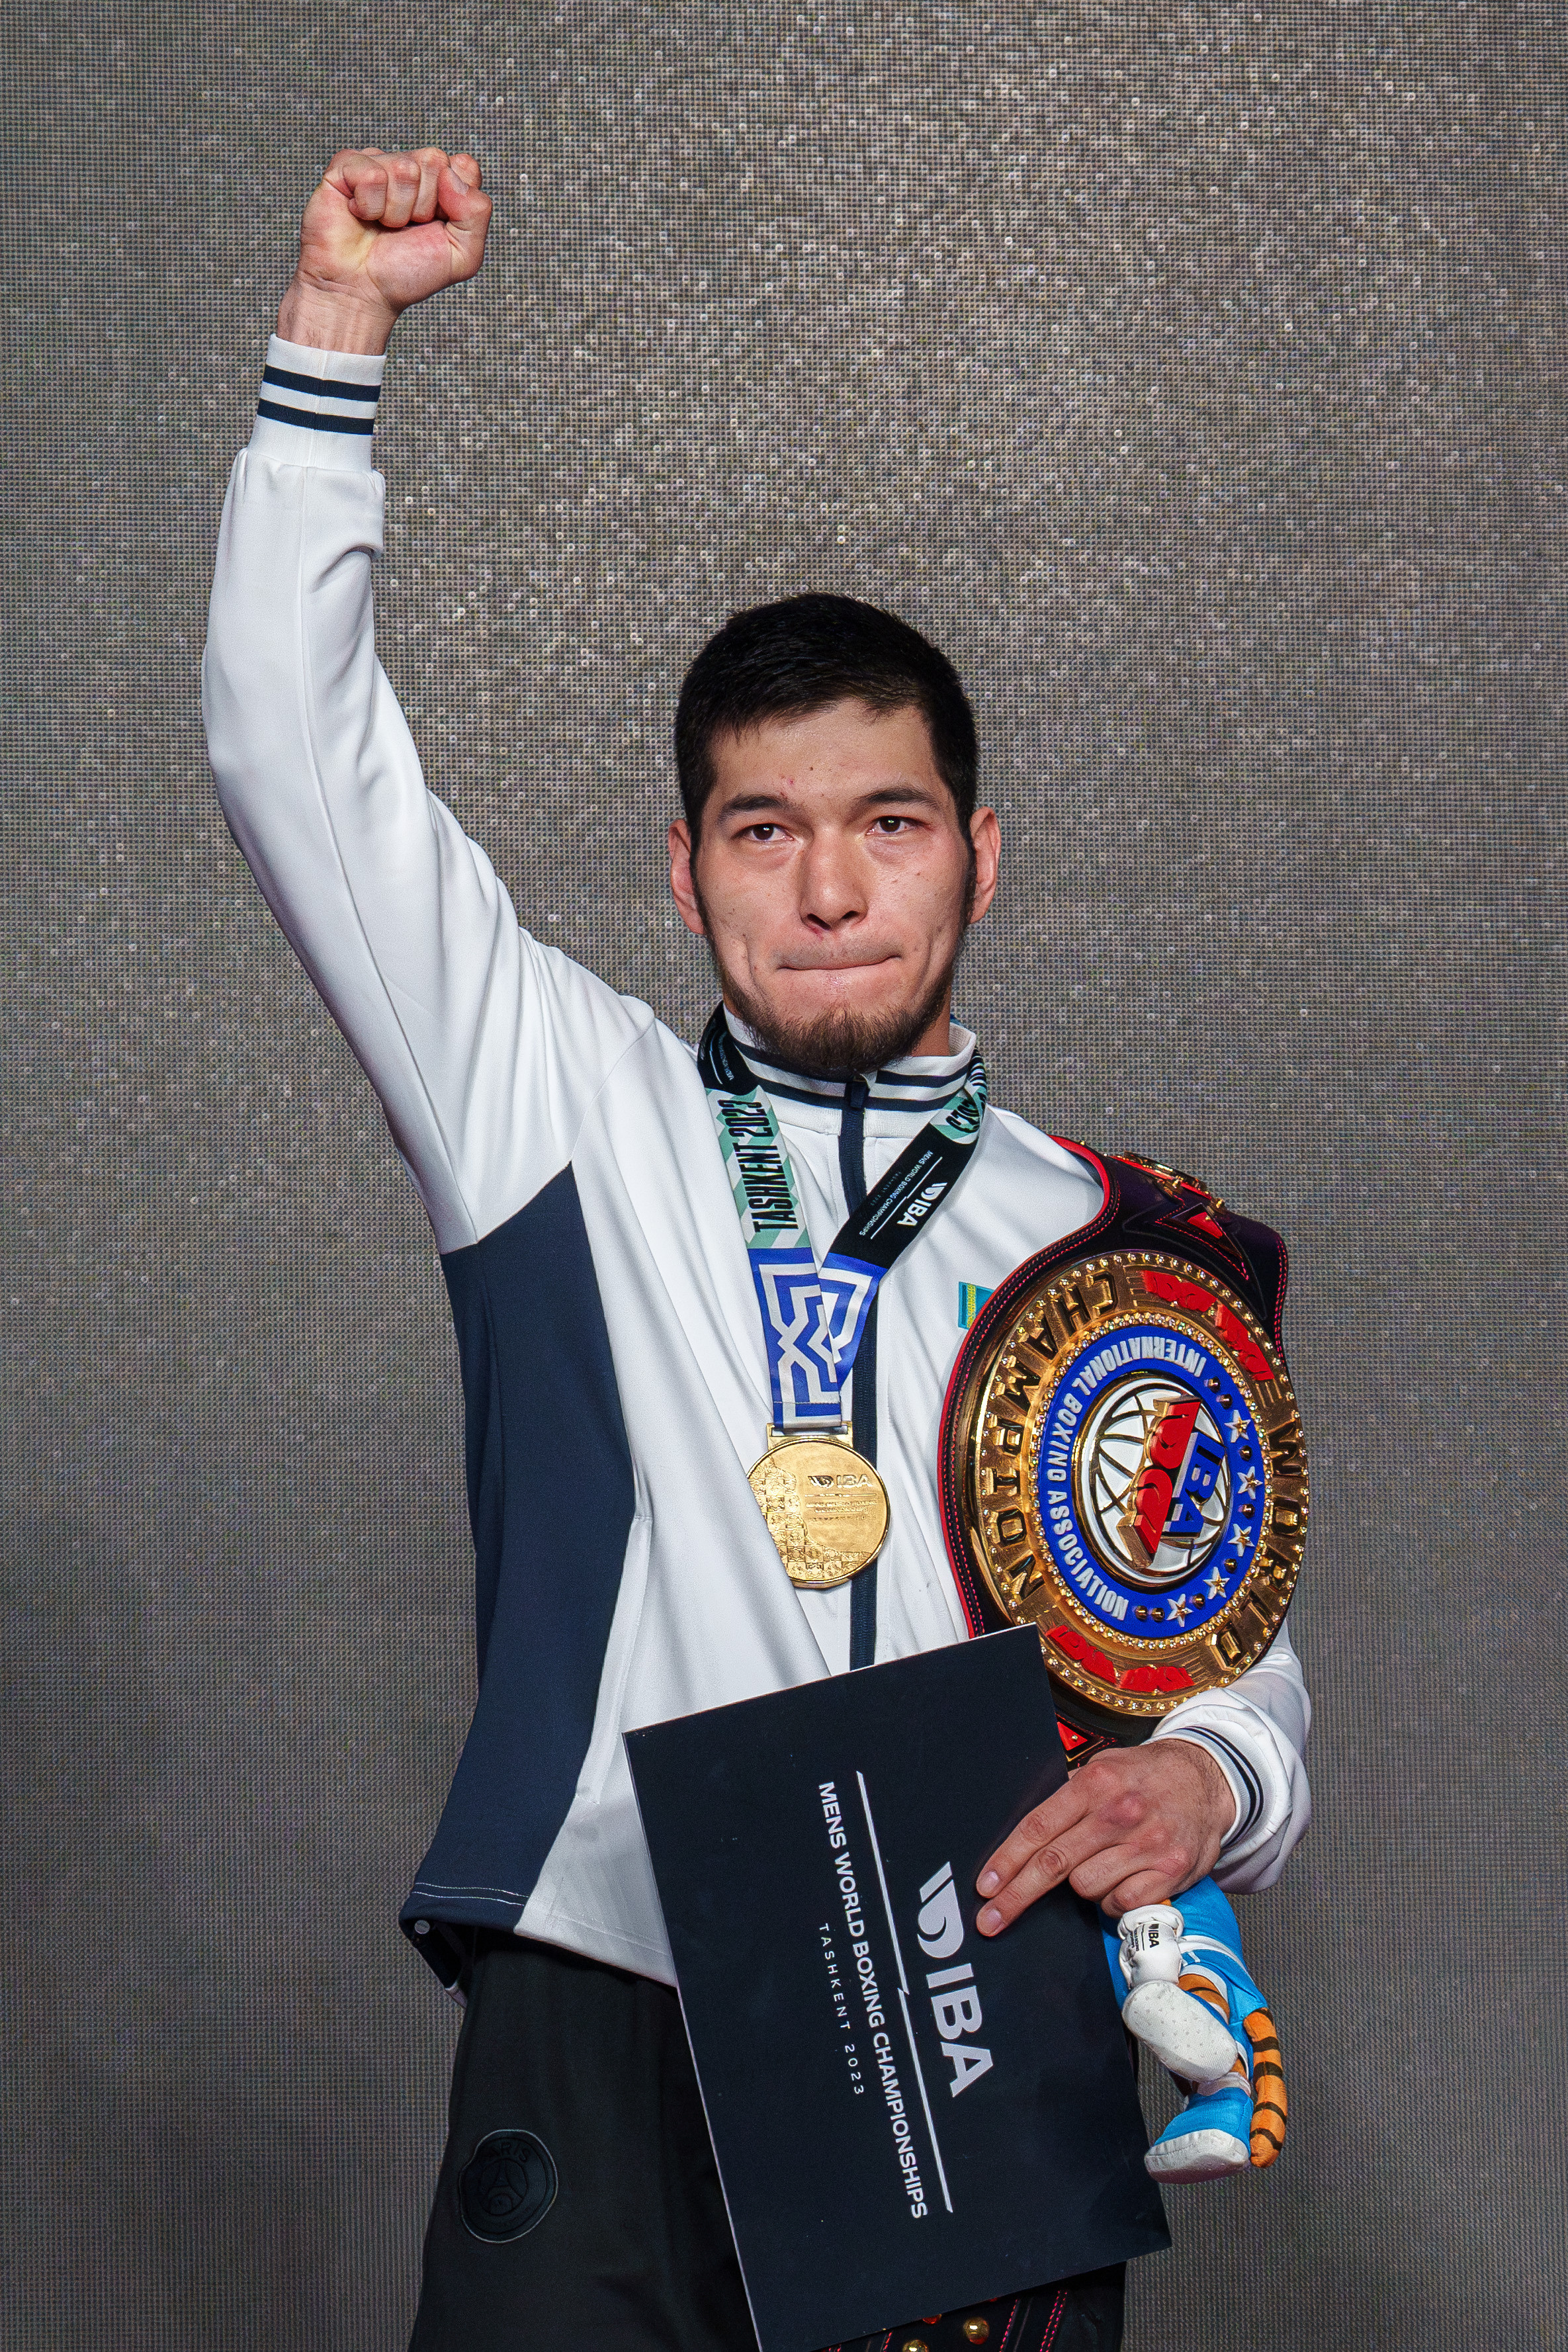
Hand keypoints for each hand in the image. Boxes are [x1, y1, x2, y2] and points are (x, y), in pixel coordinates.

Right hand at [276, 147, 492, 355]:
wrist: (363, 292)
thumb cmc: (407, 274)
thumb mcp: (463, 256)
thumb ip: (477, 212)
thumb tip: (451, 174)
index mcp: (441, 183)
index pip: (464, 166)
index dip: (455, 200)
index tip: (438, 226)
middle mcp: (411, 168)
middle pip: (434, 160)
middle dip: (424, 205)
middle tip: (406, 229)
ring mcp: (379, 163)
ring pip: (404, 168)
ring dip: (396, 211)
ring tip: (383, 227)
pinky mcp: (346, 167)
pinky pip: (371, 173)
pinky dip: (369, 205)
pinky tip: (361, 216)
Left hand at [974, 1739, 1232, 1930]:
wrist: (1207, 1779)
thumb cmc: (1145, 1777)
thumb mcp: (1102, 1768)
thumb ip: (1066, 1796)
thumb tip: (1023, 1832)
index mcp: (1095, 1783)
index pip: (1039, 1827)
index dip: (1007, 1859)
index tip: (986, 1885)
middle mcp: (1120, 1813)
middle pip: (1054, 1864)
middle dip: (1017, 1896)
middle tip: (991, 1920)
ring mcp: (1148, 1843)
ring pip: (1086, 1889)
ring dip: (1082, 1887)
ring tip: (1099, 1866)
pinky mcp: (1171, 1871)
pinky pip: (1121, 1905)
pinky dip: (1113, 1901)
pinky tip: (1122, 1880)